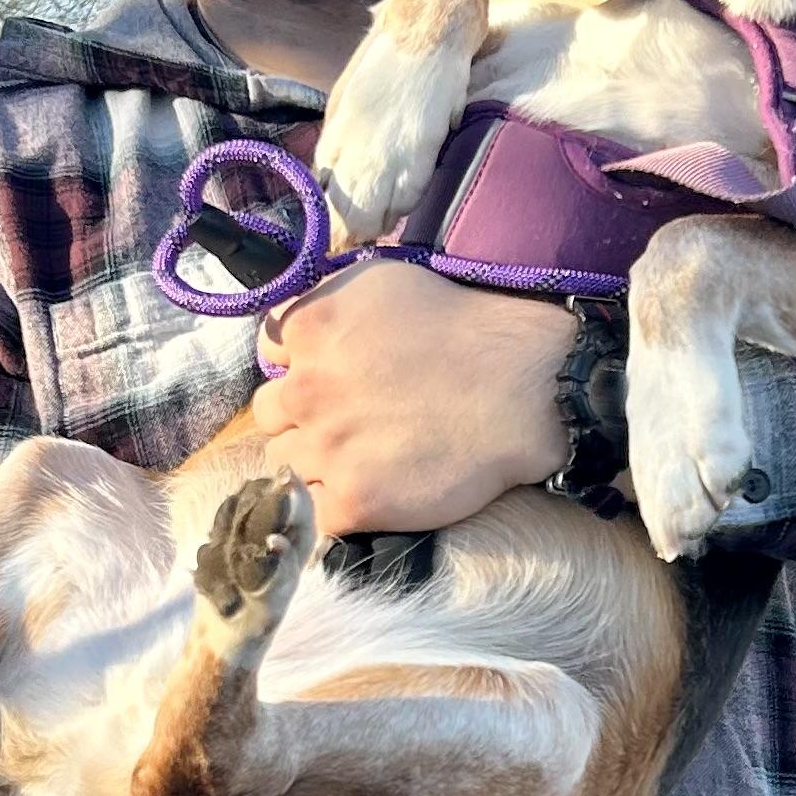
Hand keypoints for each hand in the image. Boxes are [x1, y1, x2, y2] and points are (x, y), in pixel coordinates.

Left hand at [252, 261, 572, 534]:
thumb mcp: (382, 282)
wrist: (526, 390)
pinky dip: (331, 506)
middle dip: (300, 415)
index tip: (331, 372)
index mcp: (308, 326)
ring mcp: (326, 449)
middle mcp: (305, 387)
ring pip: (284, 465)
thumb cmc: (465, 328)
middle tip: (347, 418)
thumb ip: (325, 301)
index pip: (268, 353)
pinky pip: (311, 513)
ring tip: (362, 456)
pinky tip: (364, 492)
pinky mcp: (353, 501)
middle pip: (268, 414)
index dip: (299, 363)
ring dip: (313, 462)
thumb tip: (294, 330)